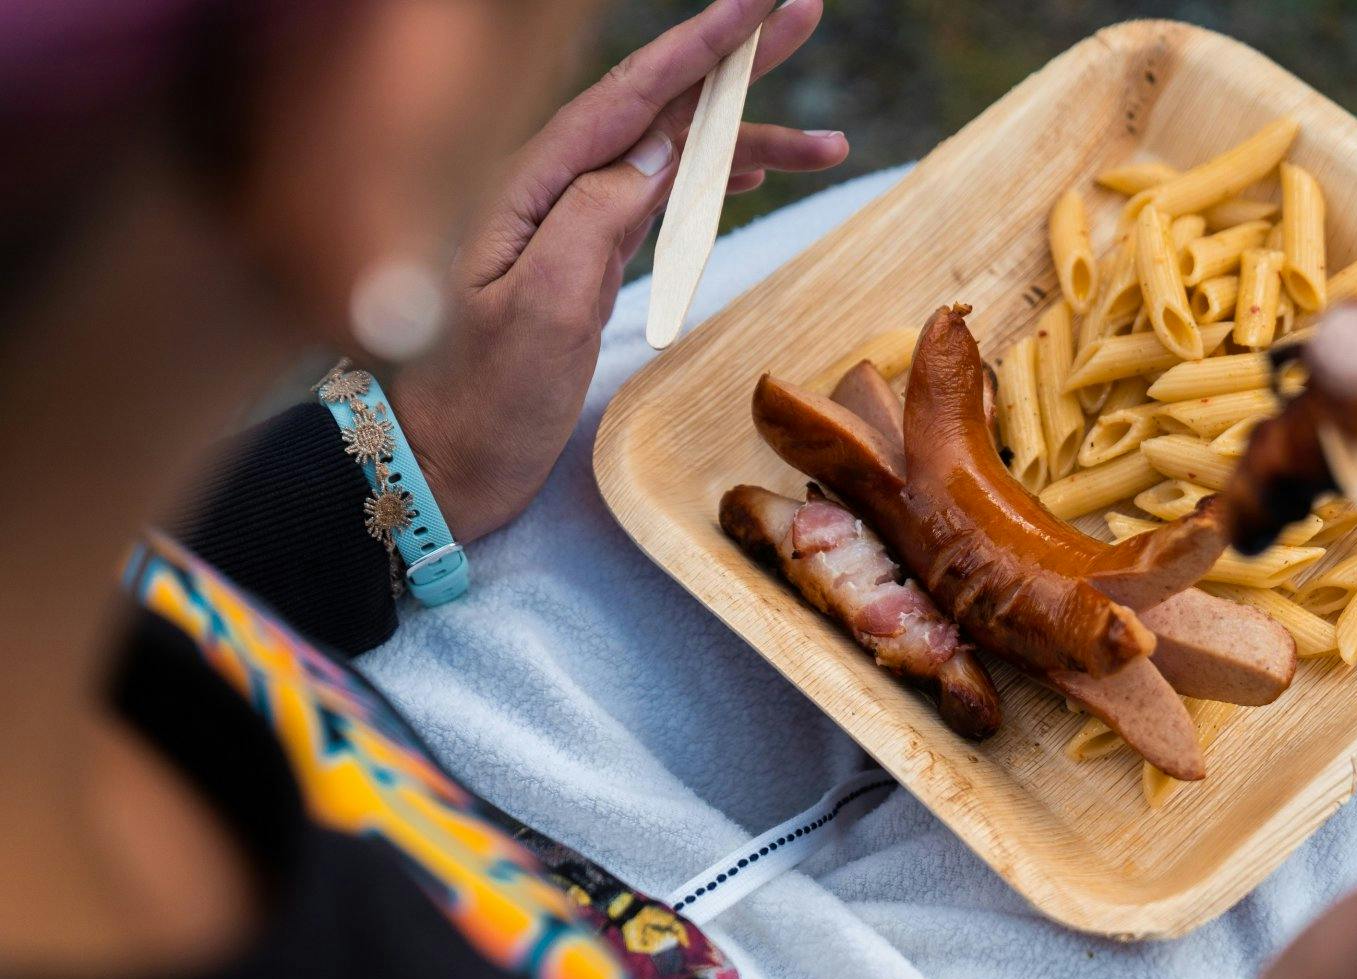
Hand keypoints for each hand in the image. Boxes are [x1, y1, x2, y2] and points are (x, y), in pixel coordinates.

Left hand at [390, 0, 847, 542]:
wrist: (439, 464)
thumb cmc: (479, 398)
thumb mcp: (542, 309)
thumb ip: (595, 217)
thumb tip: (658, 149)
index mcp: (530, 184)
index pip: (630, 96)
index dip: (699, 45)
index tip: (758, 2)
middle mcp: (548, 187)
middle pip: (656, 107)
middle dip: (734, 65)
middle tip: (805, 15)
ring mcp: (565, 221)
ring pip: (668, 156)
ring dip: (745, 140)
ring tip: (827, 143)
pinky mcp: (579, 257)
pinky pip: (656, 198)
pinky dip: (710, 180)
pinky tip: (750, 172)